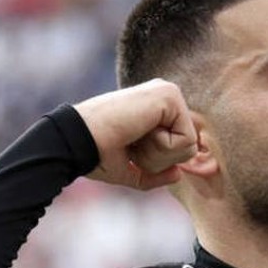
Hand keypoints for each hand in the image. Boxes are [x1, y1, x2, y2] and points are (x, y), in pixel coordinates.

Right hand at [73, 79, 197, 189]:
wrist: (78, 140)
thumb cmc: (97, 154)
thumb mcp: (129, 169)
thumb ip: (155, 174)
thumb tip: (179, 174)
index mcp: (156, 109)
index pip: (180, 147)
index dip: (158, 161)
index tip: (129, 149)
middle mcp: (165, 96)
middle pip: (189, 148)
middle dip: (160, 160)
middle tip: (131, 144)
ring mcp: (168, 92)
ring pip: (190, 146)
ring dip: (159, 155)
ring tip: (134, 138)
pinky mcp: (170, 96)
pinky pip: (187, 140)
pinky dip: (162, 148)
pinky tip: (140, 133)